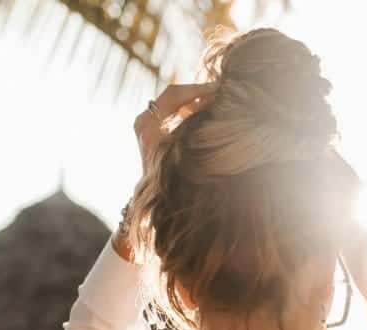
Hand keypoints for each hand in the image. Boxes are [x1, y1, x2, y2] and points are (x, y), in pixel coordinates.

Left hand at [114, 82, 216, 260]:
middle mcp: (143, 121)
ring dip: (197, 101)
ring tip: (220, 101)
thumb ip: (198, 127)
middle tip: (223, 91)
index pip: (175, 95)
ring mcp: (146, 125)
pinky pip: (174, 113)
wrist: (152, 205)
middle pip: (174, 96)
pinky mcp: (153, 131)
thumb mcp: (186, 152)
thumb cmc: (170, 183)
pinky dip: (191, 110)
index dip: (199, 89)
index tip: (220, 88)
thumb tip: (217, 104)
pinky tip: (209, 112)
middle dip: (200, 93)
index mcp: (147, 124)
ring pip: (175, 104)